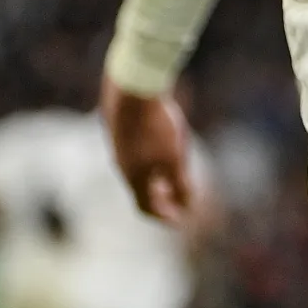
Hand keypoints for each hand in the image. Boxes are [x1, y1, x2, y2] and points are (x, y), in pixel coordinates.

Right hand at [100, 74, 198, 225]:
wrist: (132, 86)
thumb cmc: (155, 126)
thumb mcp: (175, 158)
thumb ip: (181, 185)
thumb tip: (189, 208)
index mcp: (133, 176)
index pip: (146, 207)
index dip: (164, 216)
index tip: (181, 220)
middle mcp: (121, 163)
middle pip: (140, 189)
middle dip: (160, 198)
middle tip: (177, 200)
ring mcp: (118, 145)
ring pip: (136, 169)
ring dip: (154, 177)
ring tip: (170, 174)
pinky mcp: (120, 127)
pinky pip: (135, 151)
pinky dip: (149, 158)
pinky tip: (160, 146)